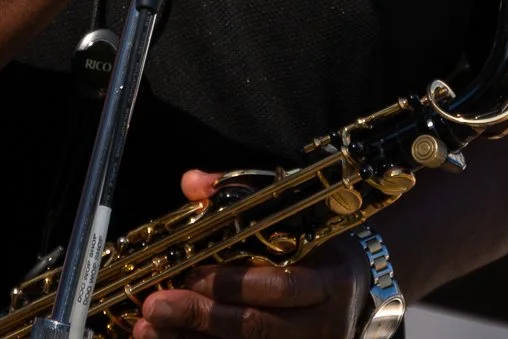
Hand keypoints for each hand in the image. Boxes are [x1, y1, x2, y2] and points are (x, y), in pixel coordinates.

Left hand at [133, 171, 365, 338]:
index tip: (189, 274)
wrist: (359, 288)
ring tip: (148, 329)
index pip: (282, 287)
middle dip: (202, 316)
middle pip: (257, 326)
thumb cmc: (319, 246)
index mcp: (329, 281)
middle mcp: (321, 324)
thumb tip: (193, 183)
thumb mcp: (295, 215)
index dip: (234, 284)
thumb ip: (243, 196)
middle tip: (156, 305)